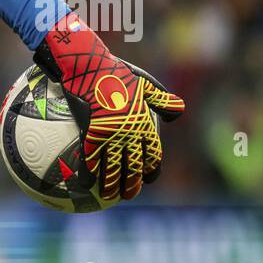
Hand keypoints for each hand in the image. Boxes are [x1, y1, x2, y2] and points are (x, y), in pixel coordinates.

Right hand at [35, 14, 184, 200]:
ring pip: (113, 167)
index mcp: (143, 123)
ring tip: (109, 196)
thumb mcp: (144, 82)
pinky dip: (89, 174)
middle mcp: (130, 133)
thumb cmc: (114, 71)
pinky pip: (90, 159)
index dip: (152, 169)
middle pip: (135, 166)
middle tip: (129, 195)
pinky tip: (84, 185)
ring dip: (112, 185)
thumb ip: (161, 99)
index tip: (149, 178)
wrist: (89, 66)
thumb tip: (178, 113)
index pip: (152, 153)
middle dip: (133, 184)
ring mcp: (111, 135)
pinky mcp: (91, 133)